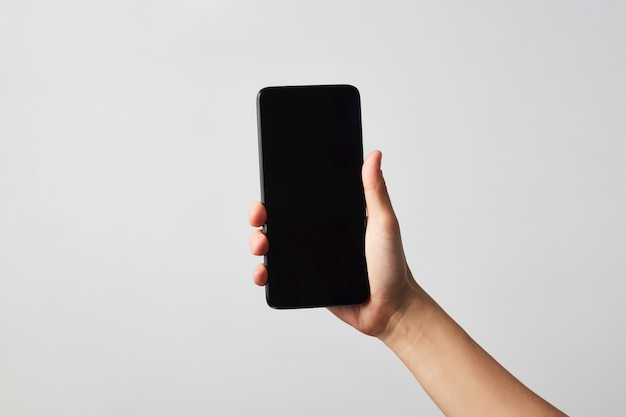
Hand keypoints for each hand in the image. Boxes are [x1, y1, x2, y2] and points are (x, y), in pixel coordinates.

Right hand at [249, 151, 421, 337]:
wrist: (390, 308)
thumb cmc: (392, 265)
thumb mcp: (384, 223)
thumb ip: (376, 191)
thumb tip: (374, 155)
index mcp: (334, 218)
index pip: (301, 200)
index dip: (281, 193)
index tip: (269, 188)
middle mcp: (319, 236)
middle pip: (280, 222)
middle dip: (261, 216)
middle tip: (258, 216)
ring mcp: (310, 260)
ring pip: (274, 248)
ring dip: (258, 243)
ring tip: (260, 246)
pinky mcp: (305, 283)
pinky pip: (278, 277)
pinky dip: (264, 274)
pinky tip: (263, 273)